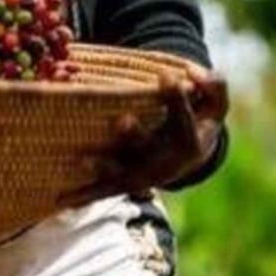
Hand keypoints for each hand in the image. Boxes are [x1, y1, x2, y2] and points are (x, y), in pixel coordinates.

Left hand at [59, 56, 227, 207]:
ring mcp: (142, 174)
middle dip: (134, 135)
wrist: (191, 156)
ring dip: (103, 167)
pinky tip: (61, 200)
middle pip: (148, 149)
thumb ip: (213, 85)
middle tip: (121, 120)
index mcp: (187, 141)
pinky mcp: (124, 182)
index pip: (183, 120)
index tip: (165, 75)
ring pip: (122, 173)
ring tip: (83, 160)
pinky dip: (83, 196)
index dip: (175, 99)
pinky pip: (103, 190)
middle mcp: (163, 162)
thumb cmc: (199, 118)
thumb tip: (193, 75)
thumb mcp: (214, 102)